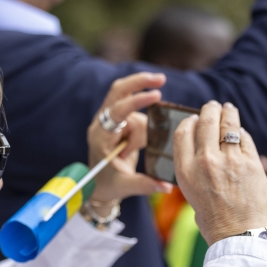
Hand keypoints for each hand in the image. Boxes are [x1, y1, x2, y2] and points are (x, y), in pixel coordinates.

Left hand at [88, 72, 172, 202]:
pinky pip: (137, 117)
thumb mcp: (125, 186)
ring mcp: (109, 121)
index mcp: (99, 136)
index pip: (117, 110)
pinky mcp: (119, 122)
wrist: (98, 185)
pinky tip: (132, 148)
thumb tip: (167, 186)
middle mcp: (101, 123)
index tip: (156, 95)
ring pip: (134, 111)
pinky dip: (142, 129)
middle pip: (119, 91)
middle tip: (161, 80)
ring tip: (129, 154)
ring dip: (141, 131)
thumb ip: (145, 184)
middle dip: (139, 82)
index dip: (137, 101)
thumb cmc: (108, 185)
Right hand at [173, 101, 266, 244]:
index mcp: (185, 170)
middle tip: (213, 106)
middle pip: (206, 122)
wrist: (238, 236)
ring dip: (228, 113)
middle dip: (210, 110)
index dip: (189, 121)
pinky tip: (241, 132)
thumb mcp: (191, 195)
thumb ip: (195, 172)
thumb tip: (204, 155)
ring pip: (228, 125)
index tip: (193, 119)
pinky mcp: (251, 163)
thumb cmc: (214, 221)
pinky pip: (245, 139)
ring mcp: (230, 160)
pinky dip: (242, 133)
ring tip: (229, 108)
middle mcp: (205, 161)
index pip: (183, 133)